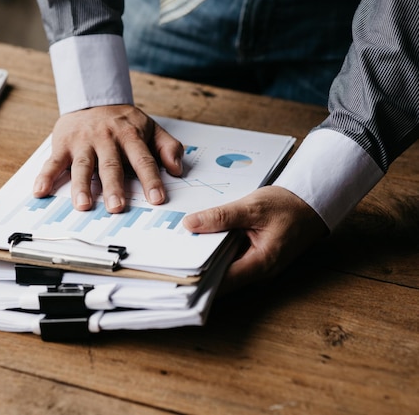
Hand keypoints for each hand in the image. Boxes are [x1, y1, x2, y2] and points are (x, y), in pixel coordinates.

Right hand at [33, 105, 183, 212]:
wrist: (92, 98)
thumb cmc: (124, 122)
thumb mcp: (150, 128)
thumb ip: (168, 147)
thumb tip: (178, 169)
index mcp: (130, 135)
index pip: (142, 160)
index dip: (150, 179)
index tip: (157, 199)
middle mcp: (106, 139)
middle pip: (110, 165)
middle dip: (114, 187)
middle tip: (117, 207)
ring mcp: (83, 142)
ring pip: (82, 166)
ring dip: (81, 186)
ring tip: (83, 206)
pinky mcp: (63, 145)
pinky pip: (53, 162)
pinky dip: (45, 176)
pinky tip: (39, 191)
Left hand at [182, 186, 328, 292]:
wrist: (312, 202)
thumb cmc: (289, 205)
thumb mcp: (253, 206)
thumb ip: (222, 217)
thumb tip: (191, 224)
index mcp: (260, 263)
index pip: (222, 281)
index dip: (198, 280)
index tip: (175, 277)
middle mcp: (258, 272)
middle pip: (220, 277)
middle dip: (197, 268)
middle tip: (170, 258)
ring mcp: (256, 266)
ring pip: (223, 267)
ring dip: (205, 257)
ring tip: (178, 246)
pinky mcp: (253, 258)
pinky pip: (230, 258)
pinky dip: (216, 249)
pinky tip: (200, 238)